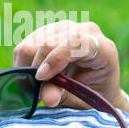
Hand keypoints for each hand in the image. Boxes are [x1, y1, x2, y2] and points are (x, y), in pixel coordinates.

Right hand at [12, 20, 128, 112]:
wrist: (98, 86)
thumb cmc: (94, 94)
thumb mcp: (84, 99)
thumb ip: (65, 96)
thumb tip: (46, 98)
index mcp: (104, 48)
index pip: (76, 42)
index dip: (56, 58)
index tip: (41, 77)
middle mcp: (85, 31)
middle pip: (47, 43)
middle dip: (36, 69)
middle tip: (37, 92)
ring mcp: (65, 28)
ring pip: (31, 44)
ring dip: (28, 68)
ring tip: (38, 86)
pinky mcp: (48, 31)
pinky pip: (25, 45)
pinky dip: (24, 64)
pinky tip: (35, 76)